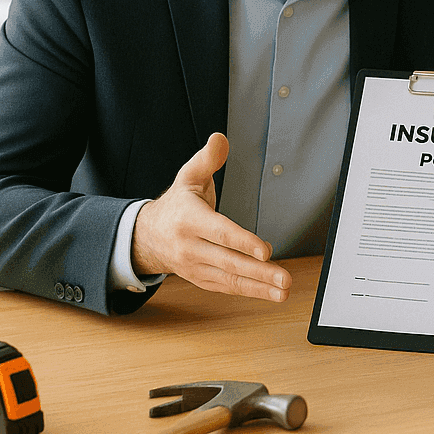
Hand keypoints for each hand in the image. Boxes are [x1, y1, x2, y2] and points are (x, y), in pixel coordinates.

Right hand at [131, 133, 291, 300]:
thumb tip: (220, 140)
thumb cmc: (176, 205)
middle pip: (228, 261)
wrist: (148, 236)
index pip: (220, 232)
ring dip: (259, 288)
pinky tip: (270, 293)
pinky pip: (226, 288)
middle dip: (259, 272)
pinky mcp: (201, 279)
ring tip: (284, 291)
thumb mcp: (188, 176)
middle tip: (285, 279)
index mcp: (189, 219)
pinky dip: (249, 292)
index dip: (243, 242)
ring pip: (229, 279)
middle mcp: (190, 246)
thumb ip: (207, 159)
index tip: (266, 251)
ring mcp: (194, 266)